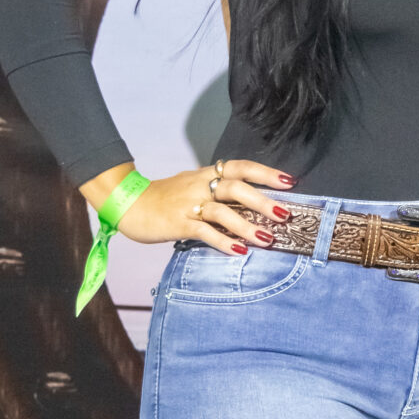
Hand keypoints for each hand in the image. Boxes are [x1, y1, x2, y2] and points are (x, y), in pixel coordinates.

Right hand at [81, 158, 292, 256]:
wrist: (128, 204)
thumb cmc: (165, 199)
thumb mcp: (193, 187)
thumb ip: (219, 192)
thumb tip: (252, 204)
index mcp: (206, 174)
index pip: (240, 167)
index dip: (265, 173)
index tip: (289, 181)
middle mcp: (200, 186)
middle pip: (235, 187)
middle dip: (263, 201)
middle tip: (285, 214)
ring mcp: (188, 205)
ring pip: (221, 211)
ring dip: (246, 226)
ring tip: (267, 239)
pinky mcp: (178, 224)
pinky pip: (203, 232)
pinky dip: (222, 241)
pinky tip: (239, 251)